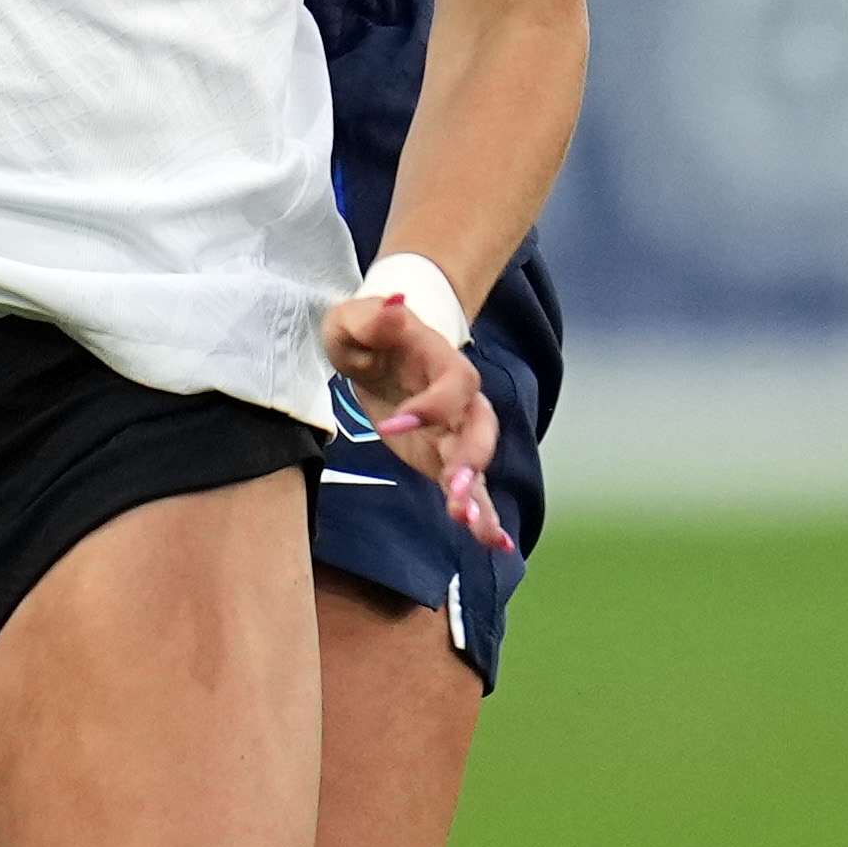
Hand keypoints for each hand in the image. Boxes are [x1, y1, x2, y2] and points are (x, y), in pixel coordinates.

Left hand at [321, 286, 517, 556]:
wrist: (378, 348)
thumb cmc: (364, 332)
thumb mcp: (355, 320)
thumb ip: (373, 318)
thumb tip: (394, 303)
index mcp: (441, 362)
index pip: (451, 385)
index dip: (430, 406)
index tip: (392, 425)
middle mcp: (458, 399)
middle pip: (479, 428)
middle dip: (471, 459)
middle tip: (454, 487)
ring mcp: (454, 431)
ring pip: (477, 465)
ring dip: (477, 495)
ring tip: (474, 527)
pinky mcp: (444, 458)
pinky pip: (469, 488)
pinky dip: (481, 514)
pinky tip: (493, 543)